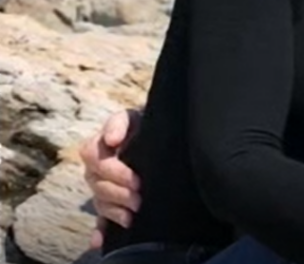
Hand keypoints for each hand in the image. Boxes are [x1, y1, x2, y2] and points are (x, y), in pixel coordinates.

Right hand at [78, 108, 142, 247]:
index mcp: (98, 146)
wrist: (156, 135)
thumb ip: (120, 122)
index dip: (113, 171)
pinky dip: (100, 230)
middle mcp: (95, 168)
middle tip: (139, 196)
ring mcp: (101, 186)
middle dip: (119, 192)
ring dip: (116, 210)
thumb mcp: (133, 117)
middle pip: (97, 184)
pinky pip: (100, 218)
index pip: (92, 157)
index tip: (136, 179)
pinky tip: (100, 241)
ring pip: (100, 201)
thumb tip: (111, 140)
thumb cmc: (143, 125)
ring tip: (134, 212)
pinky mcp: (109, 202)